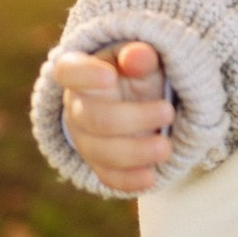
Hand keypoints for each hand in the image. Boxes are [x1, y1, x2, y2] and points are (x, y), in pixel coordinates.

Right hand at [48, 42, 171, 193]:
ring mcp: (84, 139)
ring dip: (135, 152)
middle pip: (91, 117)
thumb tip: (139, 56)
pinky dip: (129, 180)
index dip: (84, 75)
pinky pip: (107, 176)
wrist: (140, 100)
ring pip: (99, 151)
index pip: (68, 71)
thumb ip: (140, 56)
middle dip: (131, 118)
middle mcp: (76, 107)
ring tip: (166, 147)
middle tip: (168, 112)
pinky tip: (151, 177)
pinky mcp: (98, 164)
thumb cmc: (138, 73)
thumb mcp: (143, 59)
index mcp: (80, 73)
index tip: (110, 75)